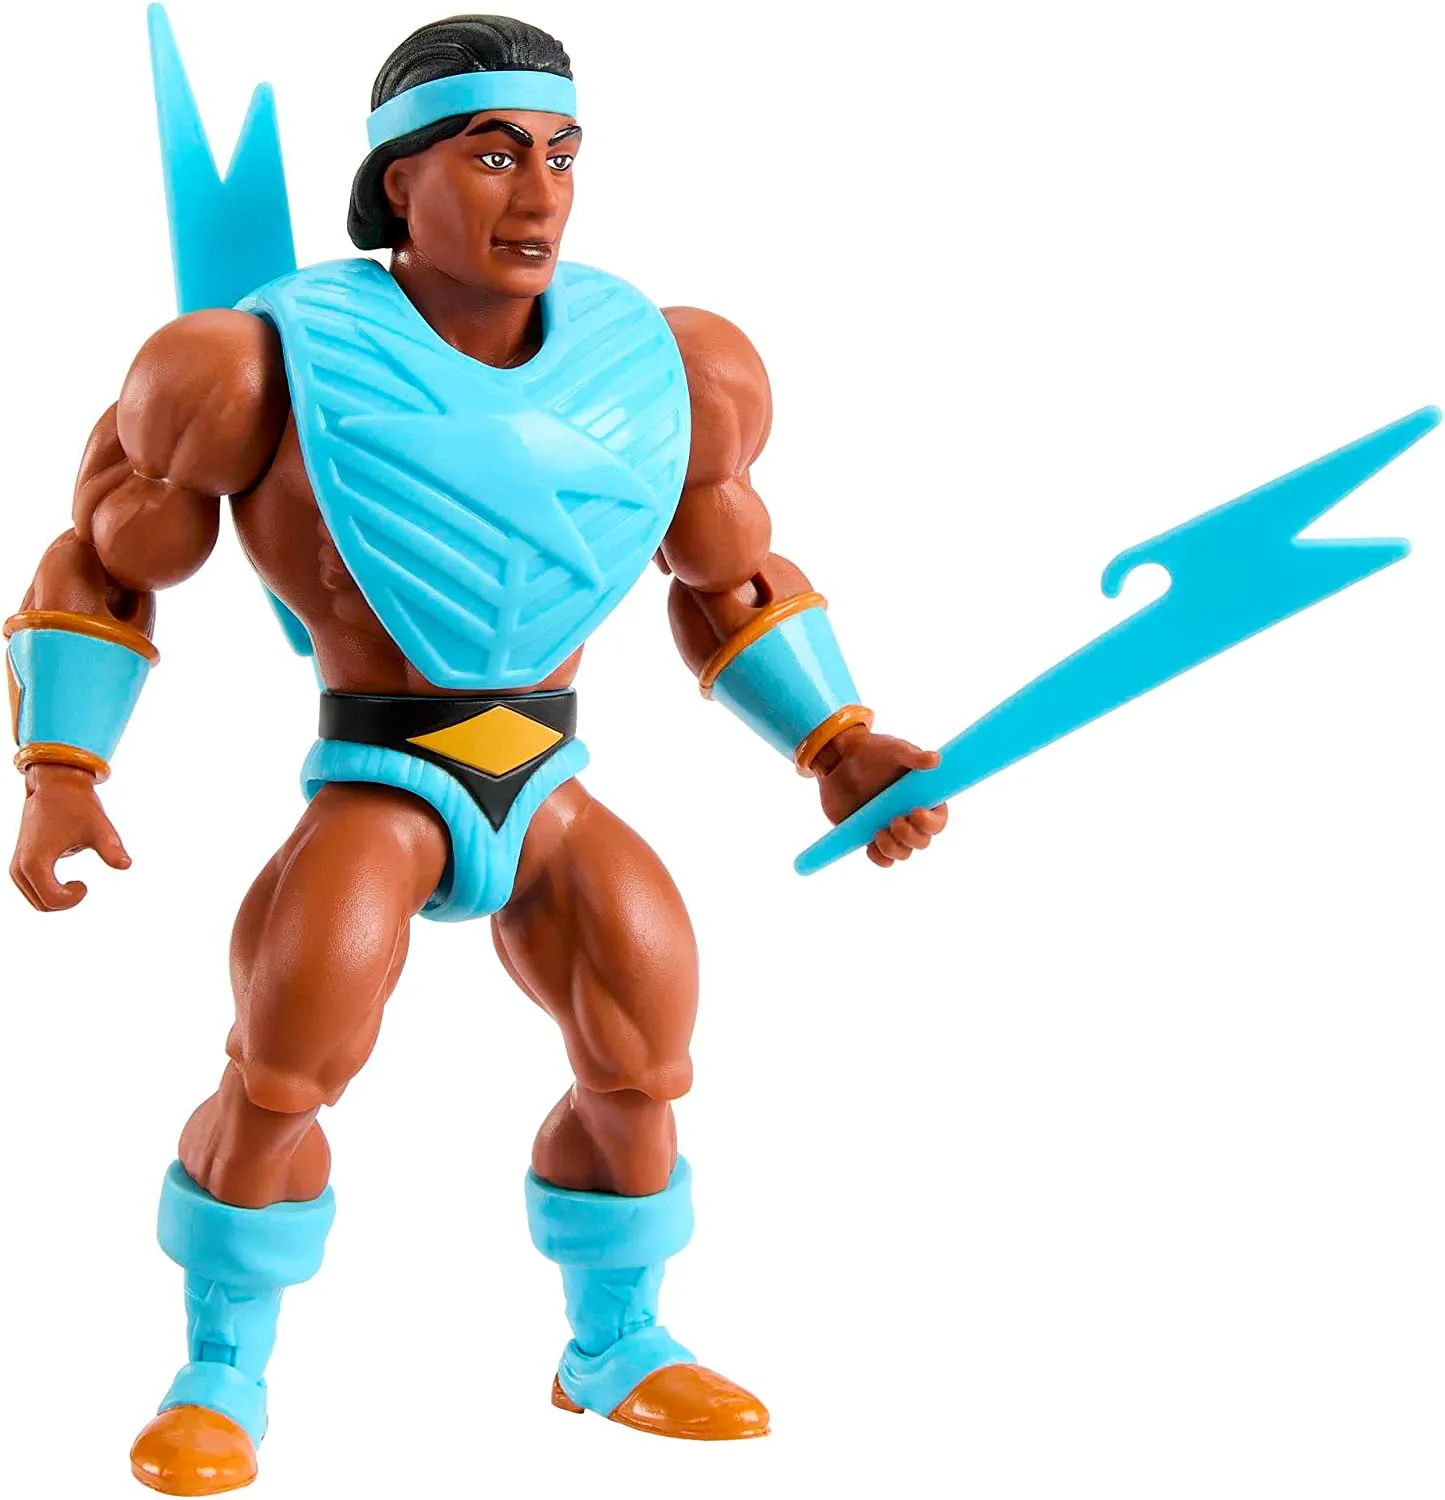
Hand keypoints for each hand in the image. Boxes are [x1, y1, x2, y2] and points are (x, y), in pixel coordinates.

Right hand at [10, 763, 131, 910]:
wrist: (56, 786)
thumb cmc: (78, 805)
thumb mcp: (99, 827)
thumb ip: (111, 848)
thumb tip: (126, 865)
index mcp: (35, 862)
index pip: (52, 901)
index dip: (72, 899)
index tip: (84, 884)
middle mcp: (19, 866)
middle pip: (42, 905)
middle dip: (65, 901)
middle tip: (81, 886)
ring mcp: (16, 865)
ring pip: (35, 901)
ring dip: (57, 898)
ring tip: (75, 884)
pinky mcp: (19, 862)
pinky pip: (32, 891)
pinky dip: (49, 892)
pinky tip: (65, 881)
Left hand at [815, 727, 948, 868]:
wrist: (840, 761)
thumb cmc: (873, 752)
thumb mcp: (894, 750)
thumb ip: (913, 756)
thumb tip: (935, 759)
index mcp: (922, 798)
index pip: (938, 820)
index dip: (931, 823)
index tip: (915, 812)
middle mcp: (910, 817)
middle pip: (922, 841)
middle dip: (910, 837)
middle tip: (894, 820)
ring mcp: (890, 829)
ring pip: (903, 853)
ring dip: (894, 848)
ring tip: (879, 832)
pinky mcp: (870, 836)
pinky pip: (882, 858)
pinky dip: (879, 858)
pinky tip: (870, 846)